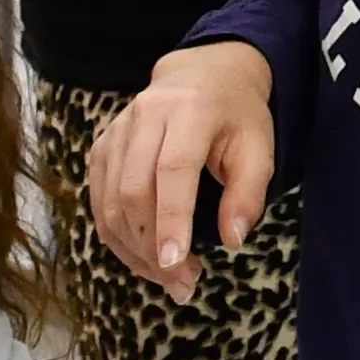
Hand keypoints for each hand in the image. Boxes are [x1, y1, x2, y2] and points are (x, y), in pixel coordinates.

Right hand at [89, 44, 274, 297]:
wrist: (202, 75)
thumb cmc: (237, 116)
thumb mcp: (259, 148)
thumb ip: (249, 193)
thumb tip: (232, 240)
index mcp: (190, 110)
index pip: (173, 170)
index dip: (171, 219)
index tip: (175, 263)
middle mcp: (145, 116)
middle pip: (134, 190)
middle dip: (153, 245)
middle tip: (183, 284)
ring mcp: (116, 131)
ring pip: (110, 200)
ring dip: (134, 249)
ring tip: (168, 280)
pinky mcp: (101, 147)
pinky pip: (99, 200)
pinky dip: (117, 236)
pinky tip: (143, 259)